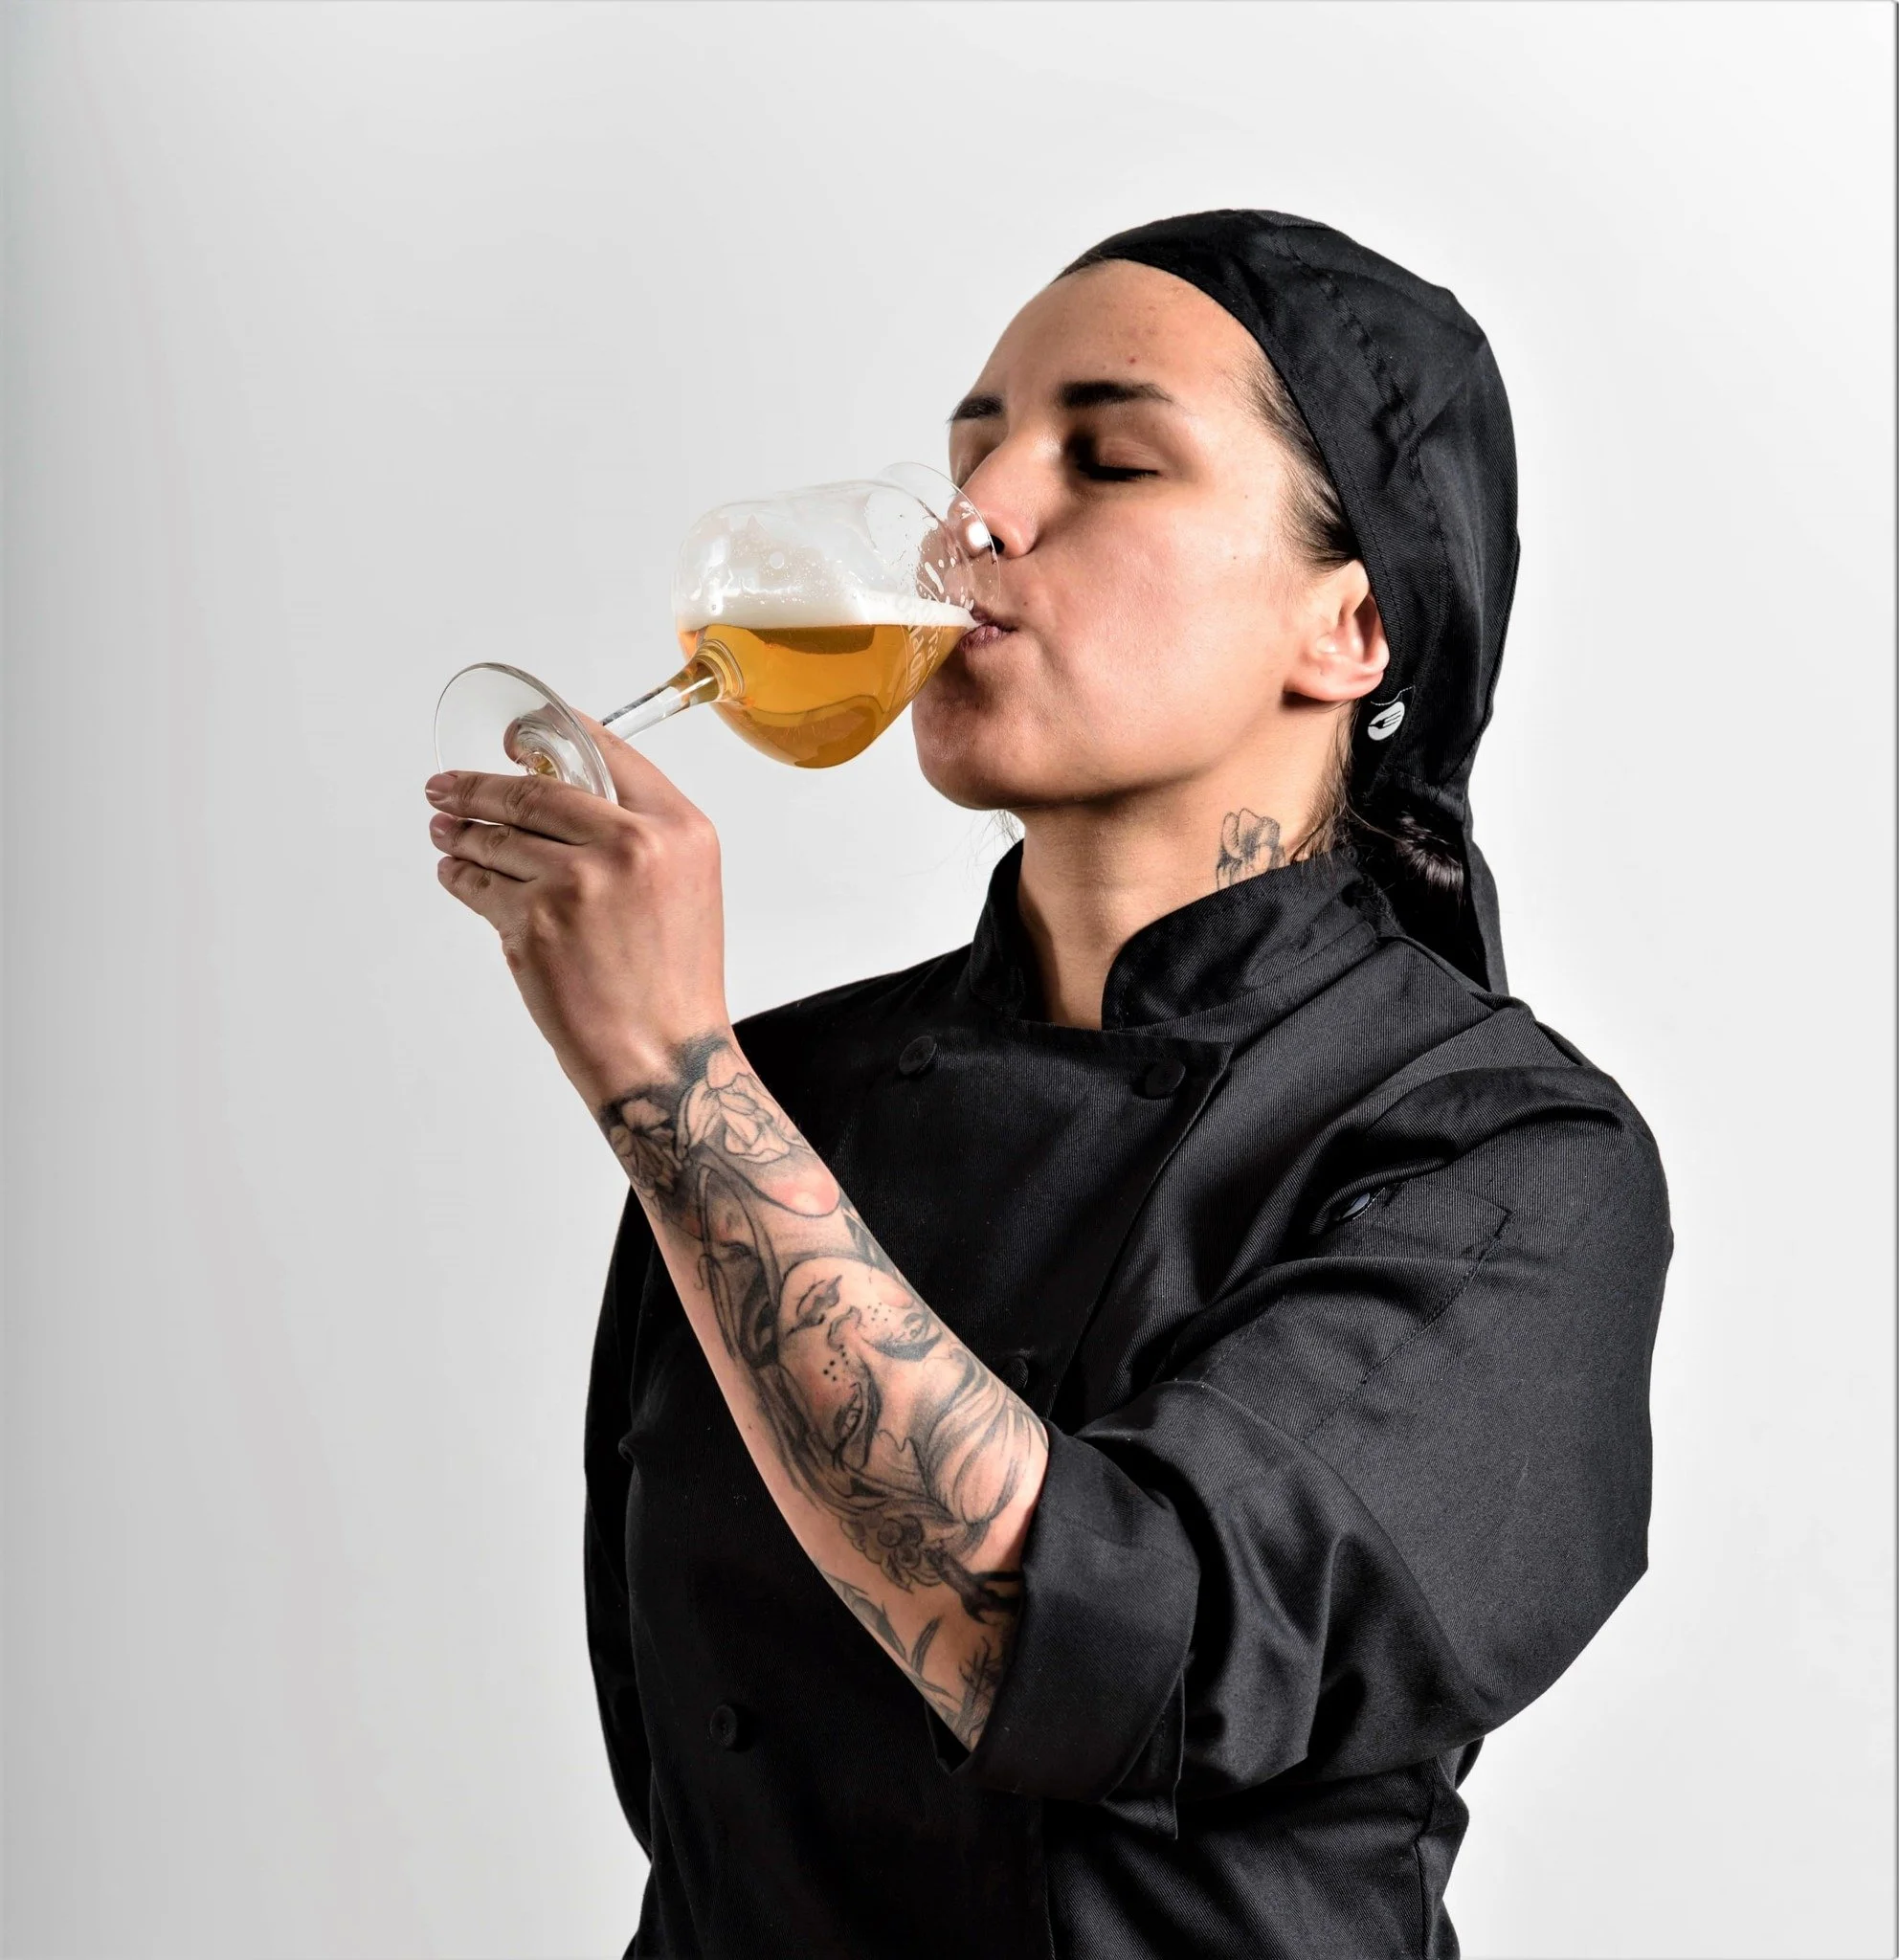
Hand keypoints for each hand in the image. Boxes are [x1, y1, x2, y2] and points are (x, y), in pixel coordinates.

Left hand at [426, 712, 729, 1105]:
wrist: (666, 1057)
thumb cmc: (675, 983)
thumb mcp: (686, 886)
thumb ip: (641, 834)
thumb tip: (565, 798)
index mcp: (679, 829)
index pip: (606, 754)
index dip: (550, 737)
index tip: (517, 736)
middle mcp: (631, 846)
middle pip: (533, 791)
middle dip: (478, 786)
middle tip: (448, 786)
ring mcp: (577, 883)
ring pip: (497, 838)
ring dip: (461, 834)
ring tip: (446, 832)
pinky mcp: (534, 922)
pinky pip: (478, 885)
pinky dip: (459, 878)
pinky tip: (455, 874)